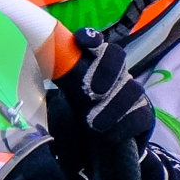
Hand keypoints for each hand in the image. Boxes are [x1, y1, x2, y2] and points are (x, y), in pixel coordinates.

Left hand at [60, 32, 153, 150]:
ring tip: (94, 124)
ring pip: (131, 88)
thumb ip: (59, 81)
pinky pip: (138, 116)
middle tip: (92, 91)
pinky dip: (123, 126)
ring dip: (112, 106)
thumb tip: (37, 69)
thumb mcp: (67, 97)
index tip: (84, 43)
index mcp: (94, 62)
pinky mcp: (143, 113)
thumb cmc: (82, 112)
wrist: (105, 141)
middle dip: (106, 70)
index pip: (93, 42)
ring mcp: (132, 91)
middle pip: (116, 56)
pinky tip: (110, 136)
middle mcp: (115, 71)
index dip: (90, 38)